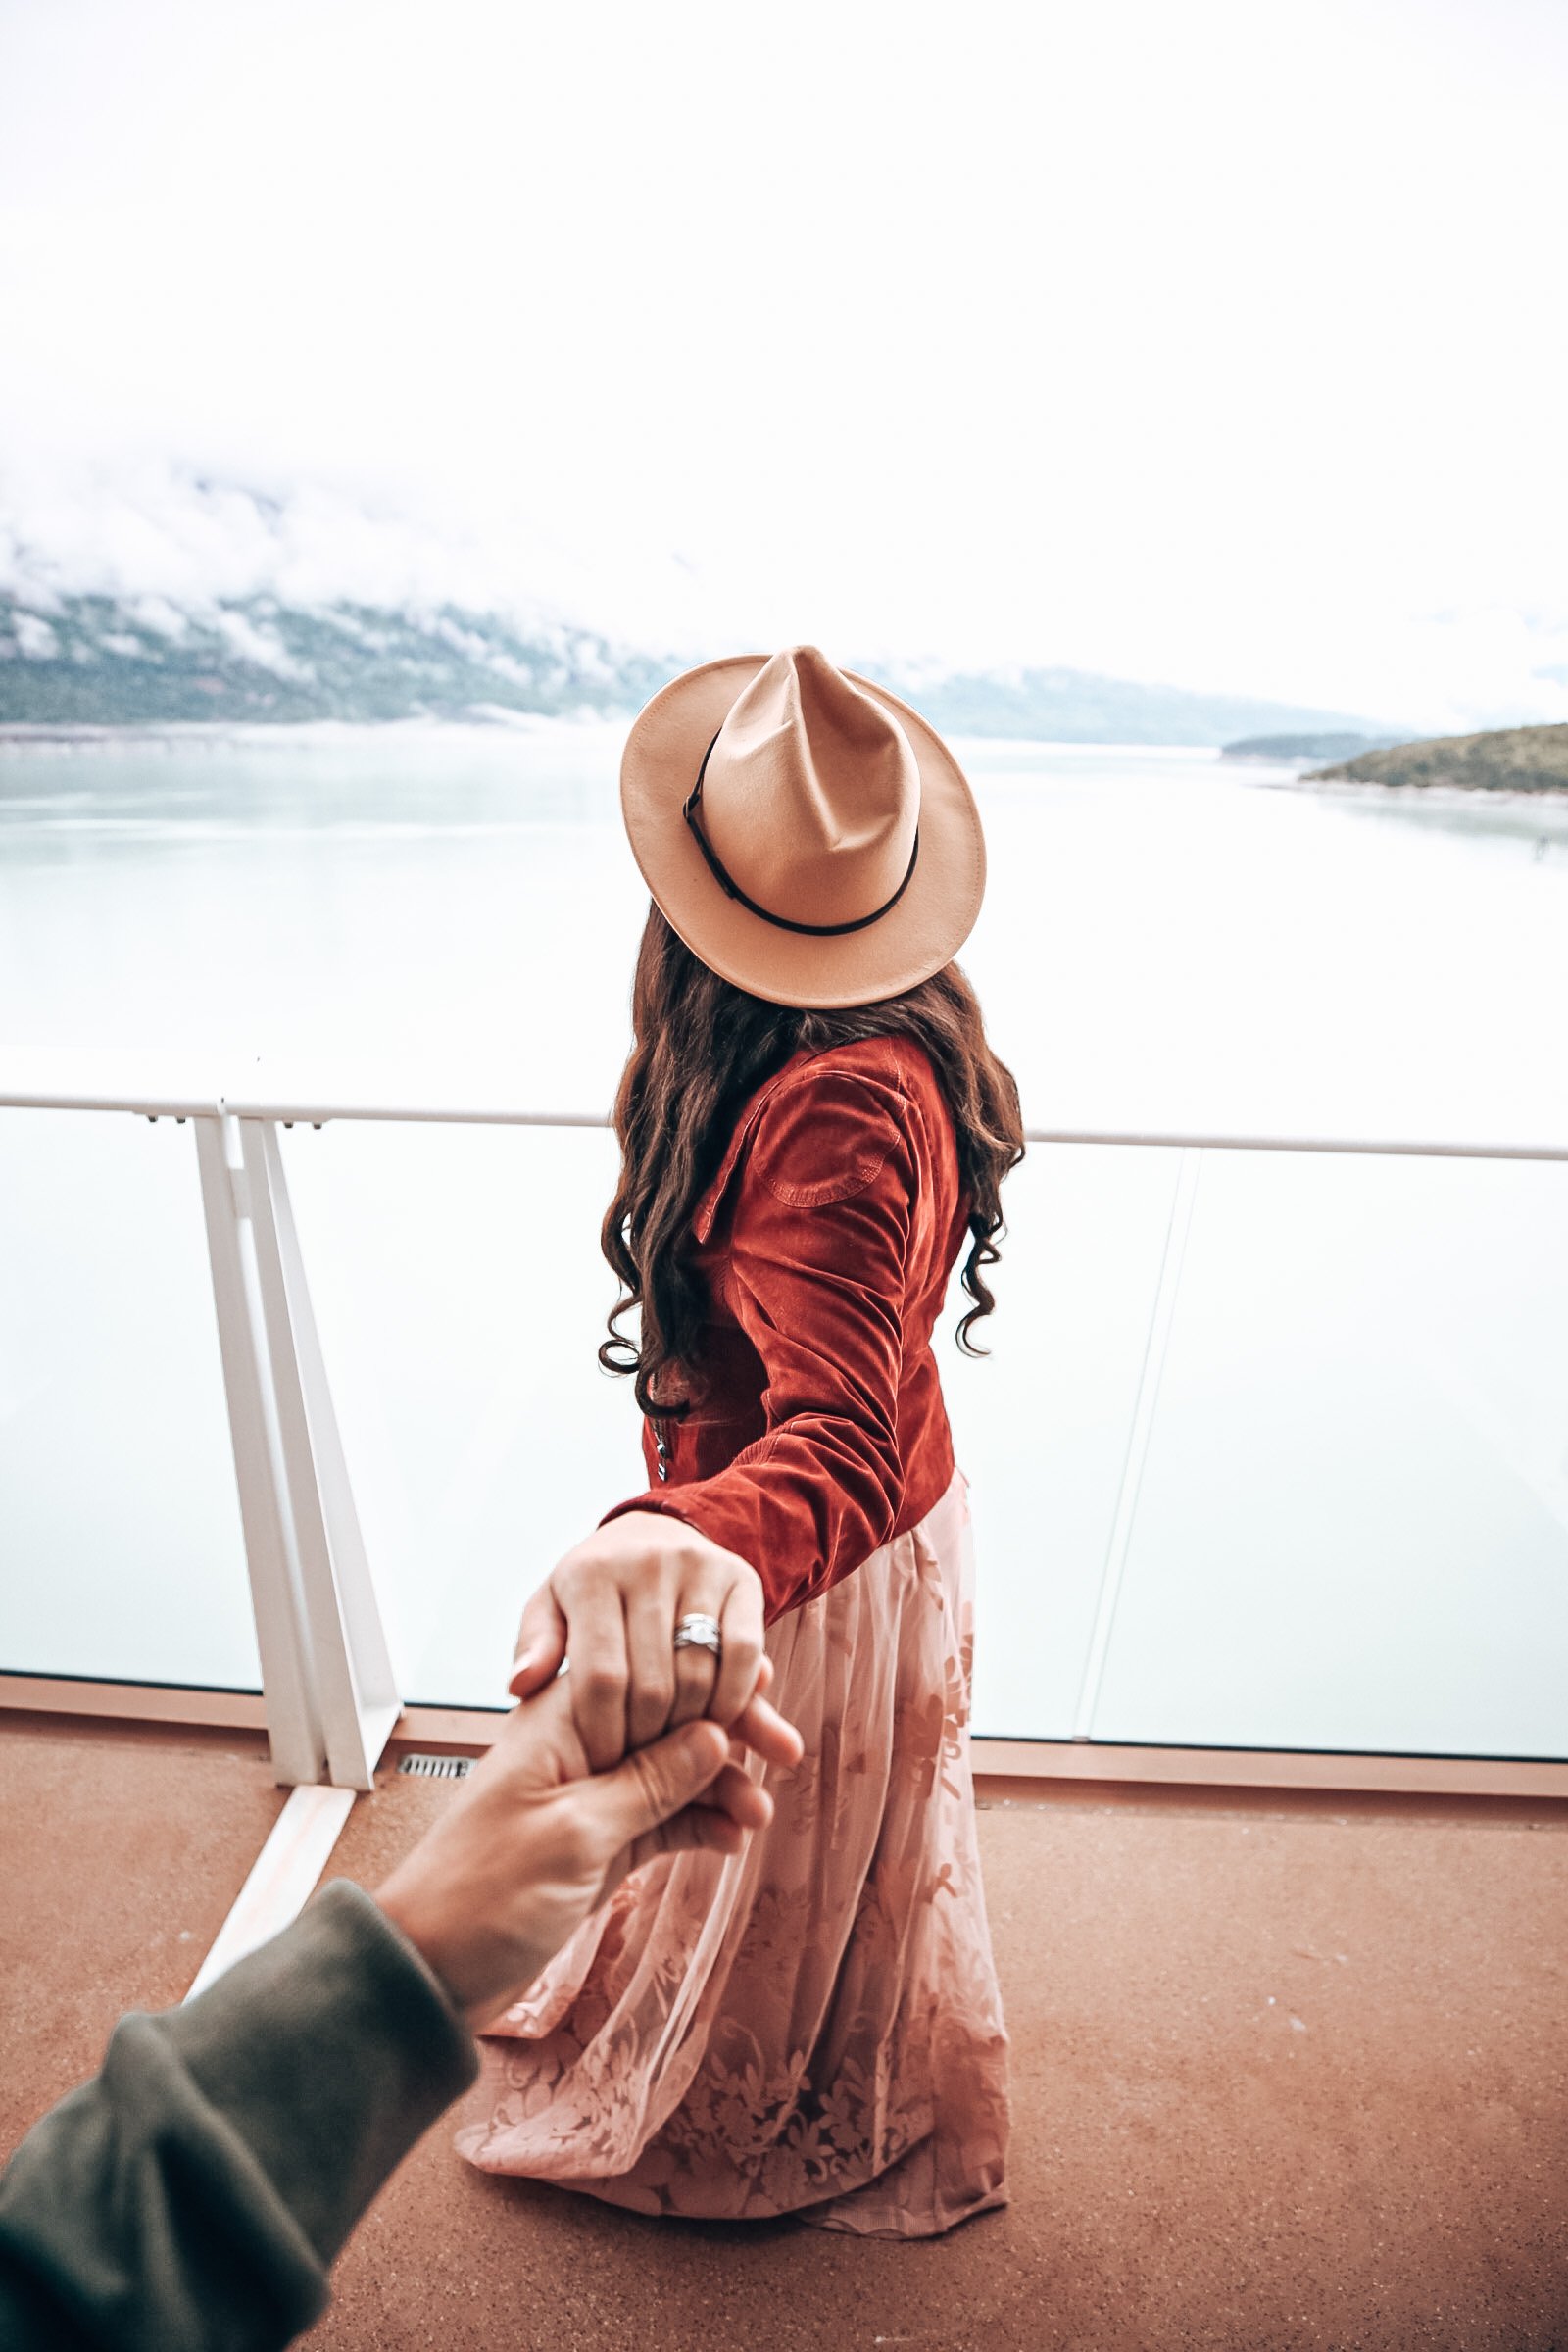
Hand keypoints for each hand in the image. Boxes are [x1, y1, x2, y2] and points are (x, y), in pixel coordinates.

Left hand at [374, 1658, 801, 2033]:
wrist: (427, 1971)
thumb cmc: (483, 1895)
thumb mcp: (575, 1835)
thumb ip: (648, 1783)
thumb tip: (714, 1735)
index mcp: (560, 1723)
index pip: (649, 1678)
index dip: (707, 1682)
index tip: (764, 1689)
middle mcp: (580, 1750)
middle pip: (669, 1723)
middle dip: (728, 1737)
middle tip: (788, 1753)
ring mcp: (591, 1798)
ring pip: (673, 1775)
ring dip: (719, 1790)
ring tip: (760, 1817)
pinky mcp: (598, 1845)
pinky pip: (662, 1821)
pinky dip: (697, 1828)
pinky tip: (732, 1841)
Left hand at [507, 1510, 789, 1772]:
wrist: (655, 1532)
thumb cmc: (594, 1586)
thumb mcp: (551, 1606)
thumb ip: (535, 1645)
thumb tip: (519, 1685)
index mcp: (591, 1574)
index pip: (601, 1674)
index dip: (604, 1732)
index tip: (601, 1765)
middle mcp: (648, 1563)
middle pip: (654, 1681)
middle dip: (647, 1739)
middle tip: (640, 1768)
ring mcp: (700, 1568)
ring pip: (701, 1672)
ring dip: (691, 1728)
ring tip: (674, 1753)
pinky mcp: (742, 1581)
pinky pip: (746, 1653)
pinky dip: (734, 1698)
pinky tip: (716, 1724)